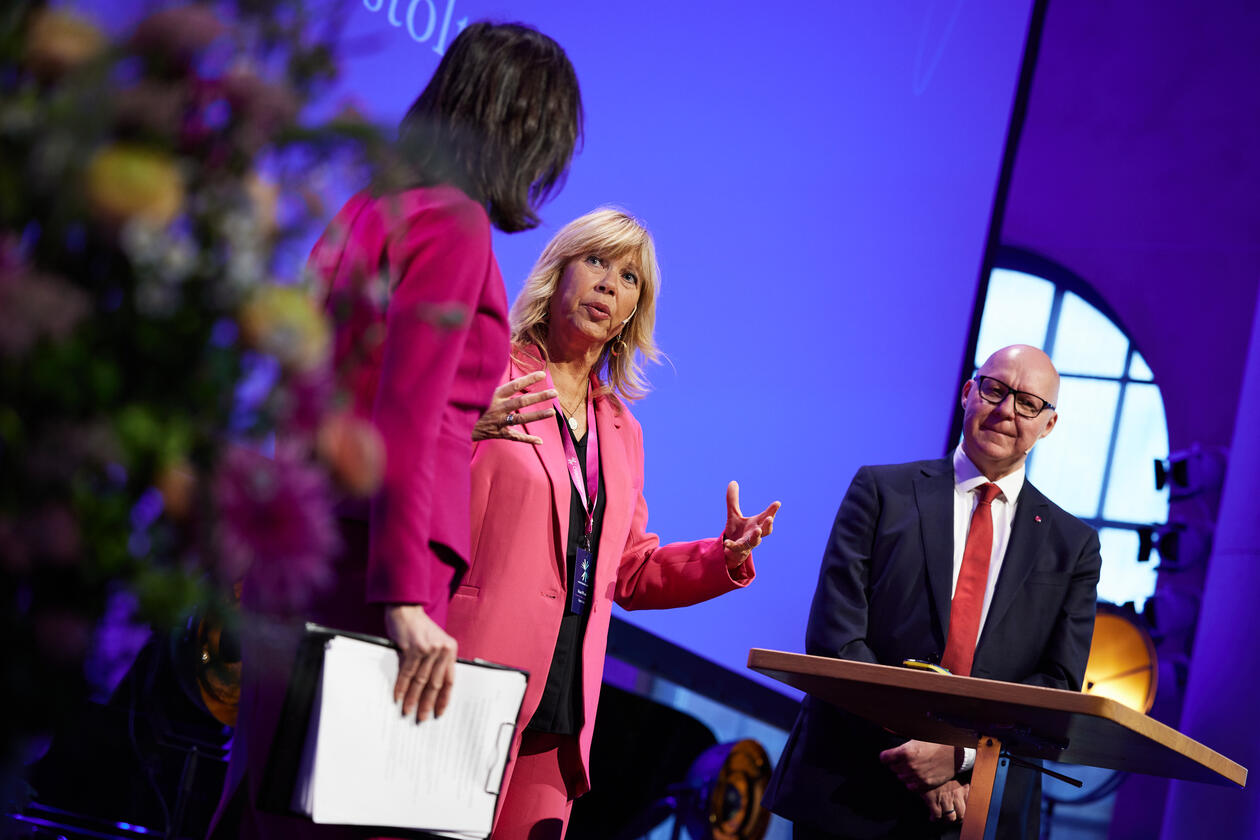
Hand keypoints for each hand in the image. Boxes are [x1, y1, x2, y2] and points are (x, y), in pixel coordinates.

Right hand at [383, 604, 456, 721]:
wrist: (406, 609)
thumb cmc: (419, 628)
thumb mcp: (435, 642)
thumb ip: (437, 661)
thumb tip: (431, 689)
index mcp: (451, 650)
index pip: (449, 680)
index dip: (443, 698)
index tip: (439, 712)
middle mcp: (442, 650)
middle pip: (435, 683)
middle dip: (427, 703)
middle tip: (422, 718)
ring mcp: (428, 649)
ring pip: (420, 681)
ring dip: (412, 698)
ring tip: (407, 711)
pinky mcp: (413, 648)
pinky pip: (407, 673)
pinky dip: (401, 686)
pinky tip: (397, 697)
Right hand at [471, 371, 555, 444]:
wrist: (454, 424)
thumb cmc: (465, 403)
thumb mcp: (477, 390)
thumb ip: (491, 383)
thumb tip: (499, 370)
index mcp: (493, 395)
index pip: (514, 385)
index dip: (528, 379)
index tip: (542, 374)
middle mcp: (497, 408)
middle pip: (522, 402)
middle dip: (539, 397)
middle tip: (554, 393)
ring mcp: (498, 422)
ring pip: (521, 419)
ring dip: (537, 416)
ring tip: (552, 412)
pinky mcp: (497, 433)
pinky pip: (515, 437)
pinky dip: (527, 439)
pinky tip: (540, 441)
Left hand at [721, 480, 780, 569]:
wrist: (732, 549)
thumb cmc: (738, 530)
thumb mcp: (734, 513)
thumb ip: (733, 500)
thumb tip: (733, 482)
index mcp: (757, 523)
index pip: (767, 516)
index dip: (772, 510)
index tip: (777, 503)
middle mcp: (756, 533)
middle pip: (766, 530)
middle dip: (768, 524)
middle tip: (770, 518)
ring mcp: (748, 542)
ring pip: (755, 540)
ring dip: (757, 536)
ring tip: (757, 530)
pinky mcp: (739, 549)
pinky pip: (736, 547)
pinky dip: (732, 545)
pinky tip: (726, 543)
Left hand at [879, 740, 957, 790]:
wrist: (954, 753)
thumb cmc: (935, 741)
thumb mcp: (916, 735)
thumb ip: (899, 733)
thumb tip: (885, 727)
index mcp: (905, 751)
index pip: (884, 758)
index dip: (886, 756)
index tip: (889, 755)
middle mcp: (909, 765)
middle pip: (892, 768)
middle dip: (896, 763)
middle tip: (904, 759)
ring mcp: (917, 776)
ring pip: (900, 777)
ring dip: (903, 772)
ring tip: (912, 766)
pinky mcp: (925, 784)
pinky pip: (910, 787)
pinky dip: (911, 782)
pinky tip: (916, 775)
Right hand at [921, 778, 968, 822]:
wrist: (924, 766)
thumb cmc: (941, 774)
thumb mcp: (956, 777)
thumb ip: (963, 787)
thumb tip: (966, 797)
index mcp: (964, 788)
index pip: (971, 807)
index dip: (967, 813)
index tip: (962, 815)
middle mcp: (956, 794)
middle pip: (962, 815)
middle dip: (957, 819)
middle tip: (951, 818)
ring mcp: (945, 798)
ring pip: (950, 818)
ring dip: (946, 820)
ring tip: (942, 818)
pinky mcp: (933, 799)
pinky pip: (937, 815)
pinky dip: (934, 818)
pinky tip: (932, 817)